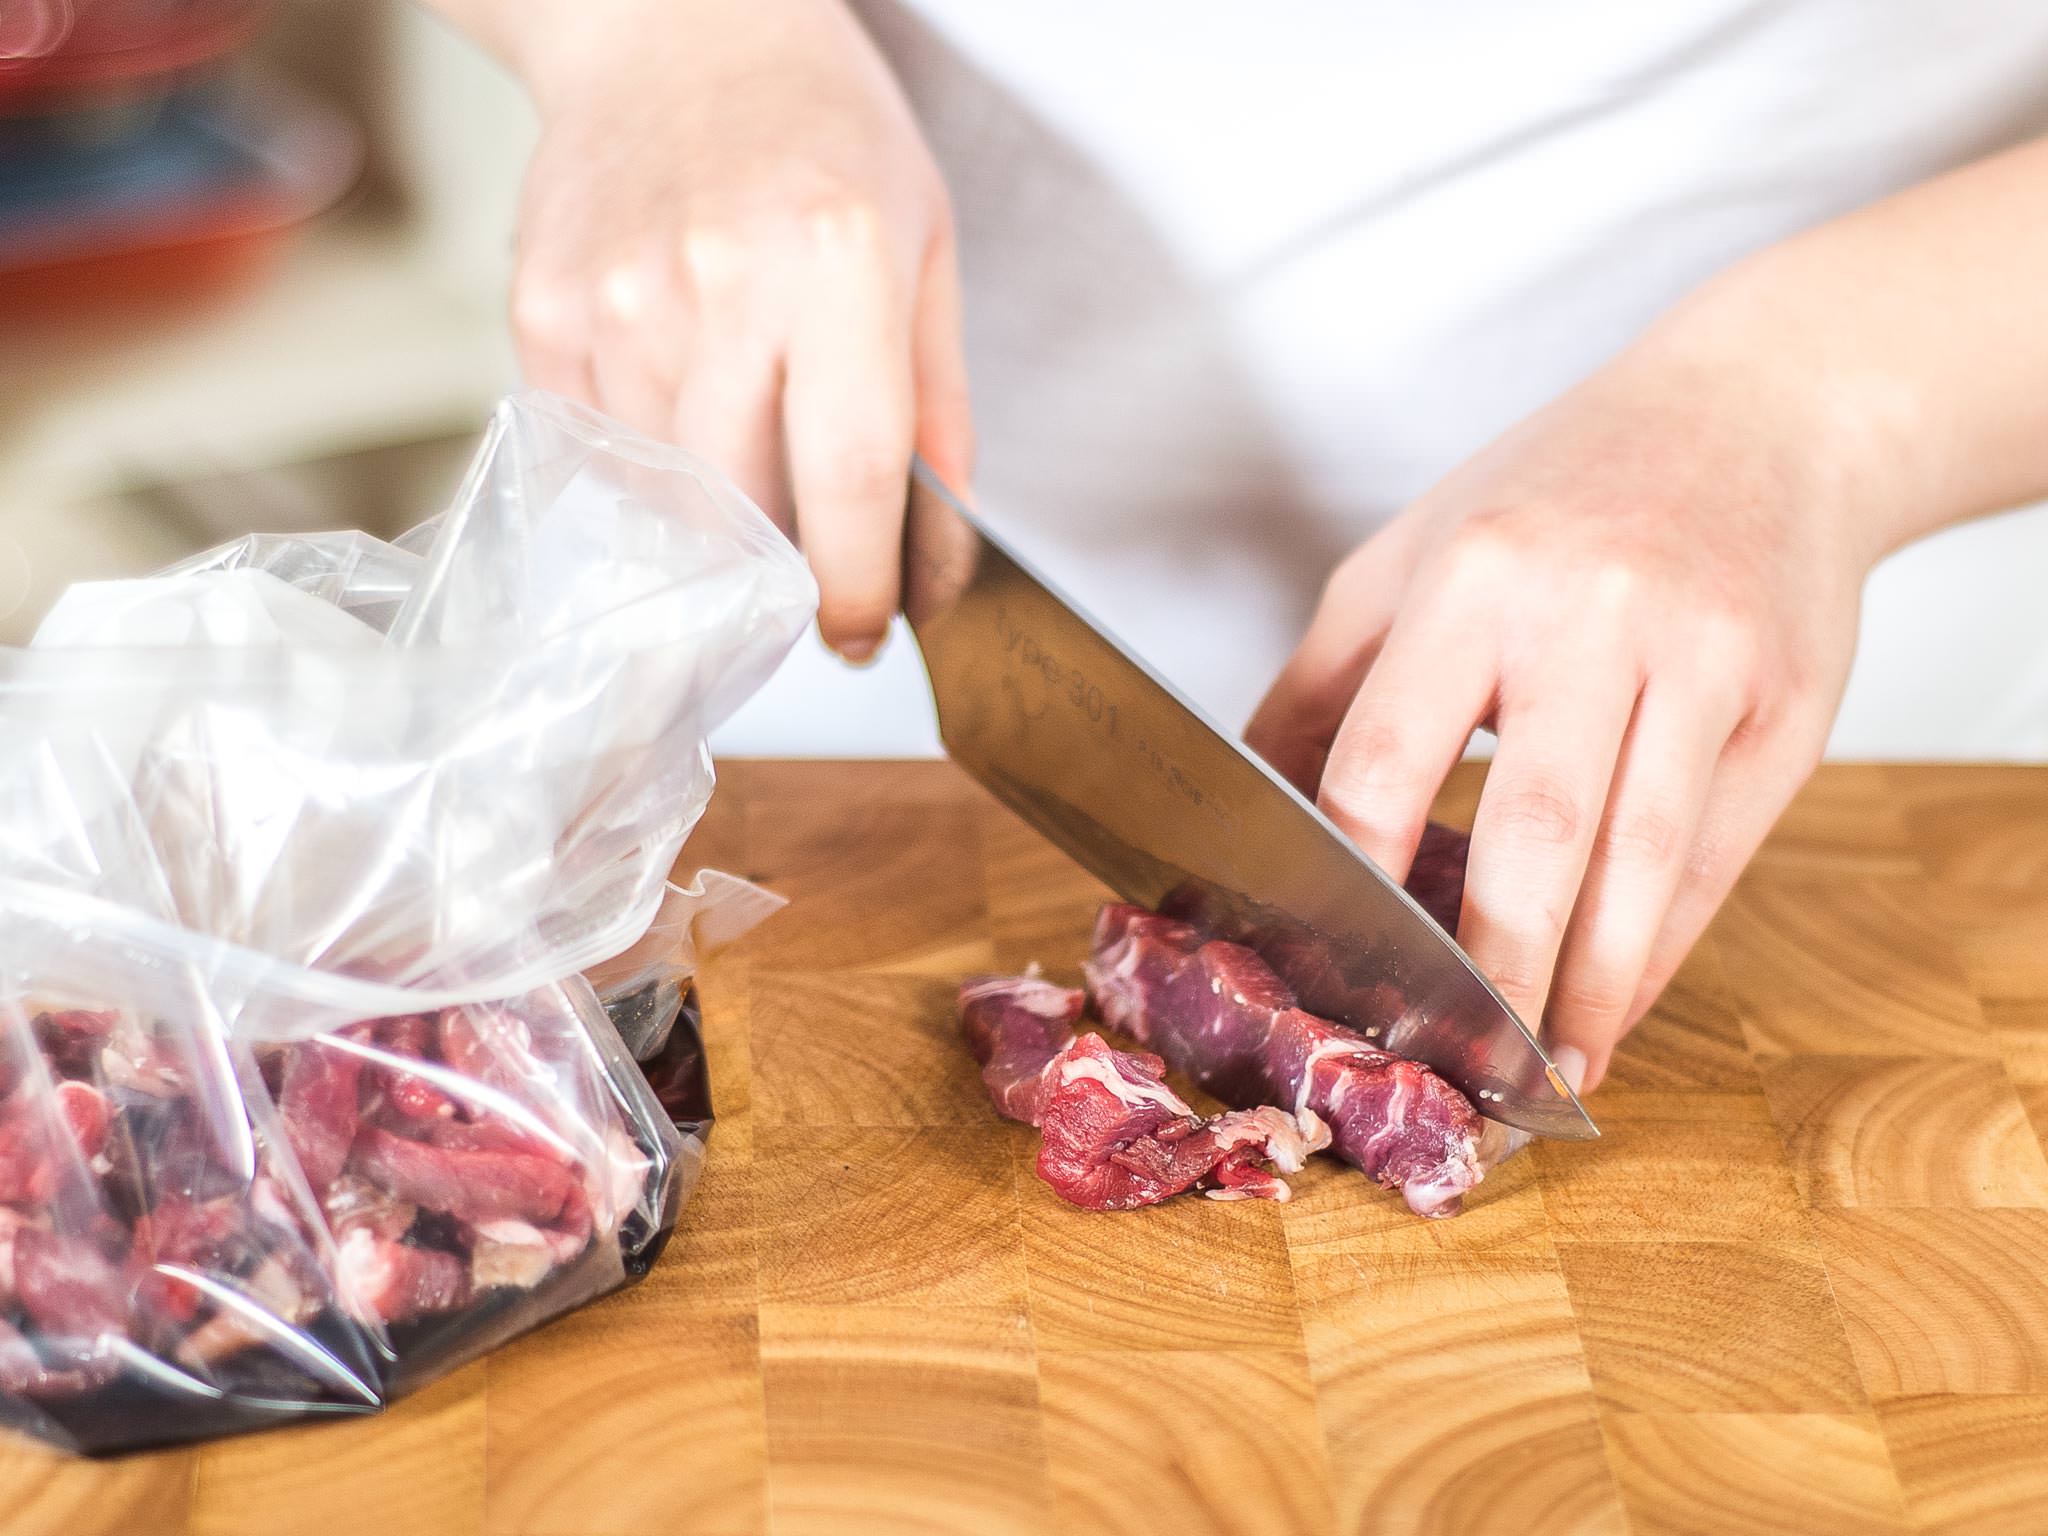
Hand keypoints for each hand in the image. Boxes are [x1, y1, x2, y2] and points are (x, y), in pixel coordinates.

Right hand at [505, 0, 970, 660]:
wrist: (672, 24)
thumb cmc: (821, 129)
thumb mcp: (926, 248)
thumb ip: (939, 412)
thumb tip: (932, 561)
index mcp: (834, 263)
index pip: (848, 483)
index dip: (857, 588)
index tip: (861, 635)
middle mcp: (716, 285)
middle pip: (747, 511)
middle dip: (786, 568)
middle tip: (811, 563)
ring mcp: (615, 303)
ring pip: (669, 496)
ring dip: (718, 514)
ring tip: (746, 437)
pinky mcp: (542, 311)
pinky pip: (599, 452)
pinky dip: (650, 464)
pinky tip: (682, 397)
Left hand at [1247, 311, 1892, 1092]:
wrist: (1762, 412)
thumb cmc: (1557, 493)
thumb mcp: (1413, 554)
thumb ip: (1323, 683)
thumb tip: (1239, 806)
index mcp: (1470, 578)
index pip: (1386, 756)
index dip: (1347, 878)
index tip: (1322, 968)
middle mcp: (1591, 619)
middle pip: (1532, 833)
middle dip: (1484, 970)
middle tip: (1441, 1069)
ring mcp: (1703, 663)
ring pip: (1638, 864)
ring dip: (1584, 994)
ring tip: (1537, 1081)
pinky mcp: (1789, 706)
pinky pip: (1713, 861)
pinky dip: (1657, 955)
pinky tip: (1611, 1014)